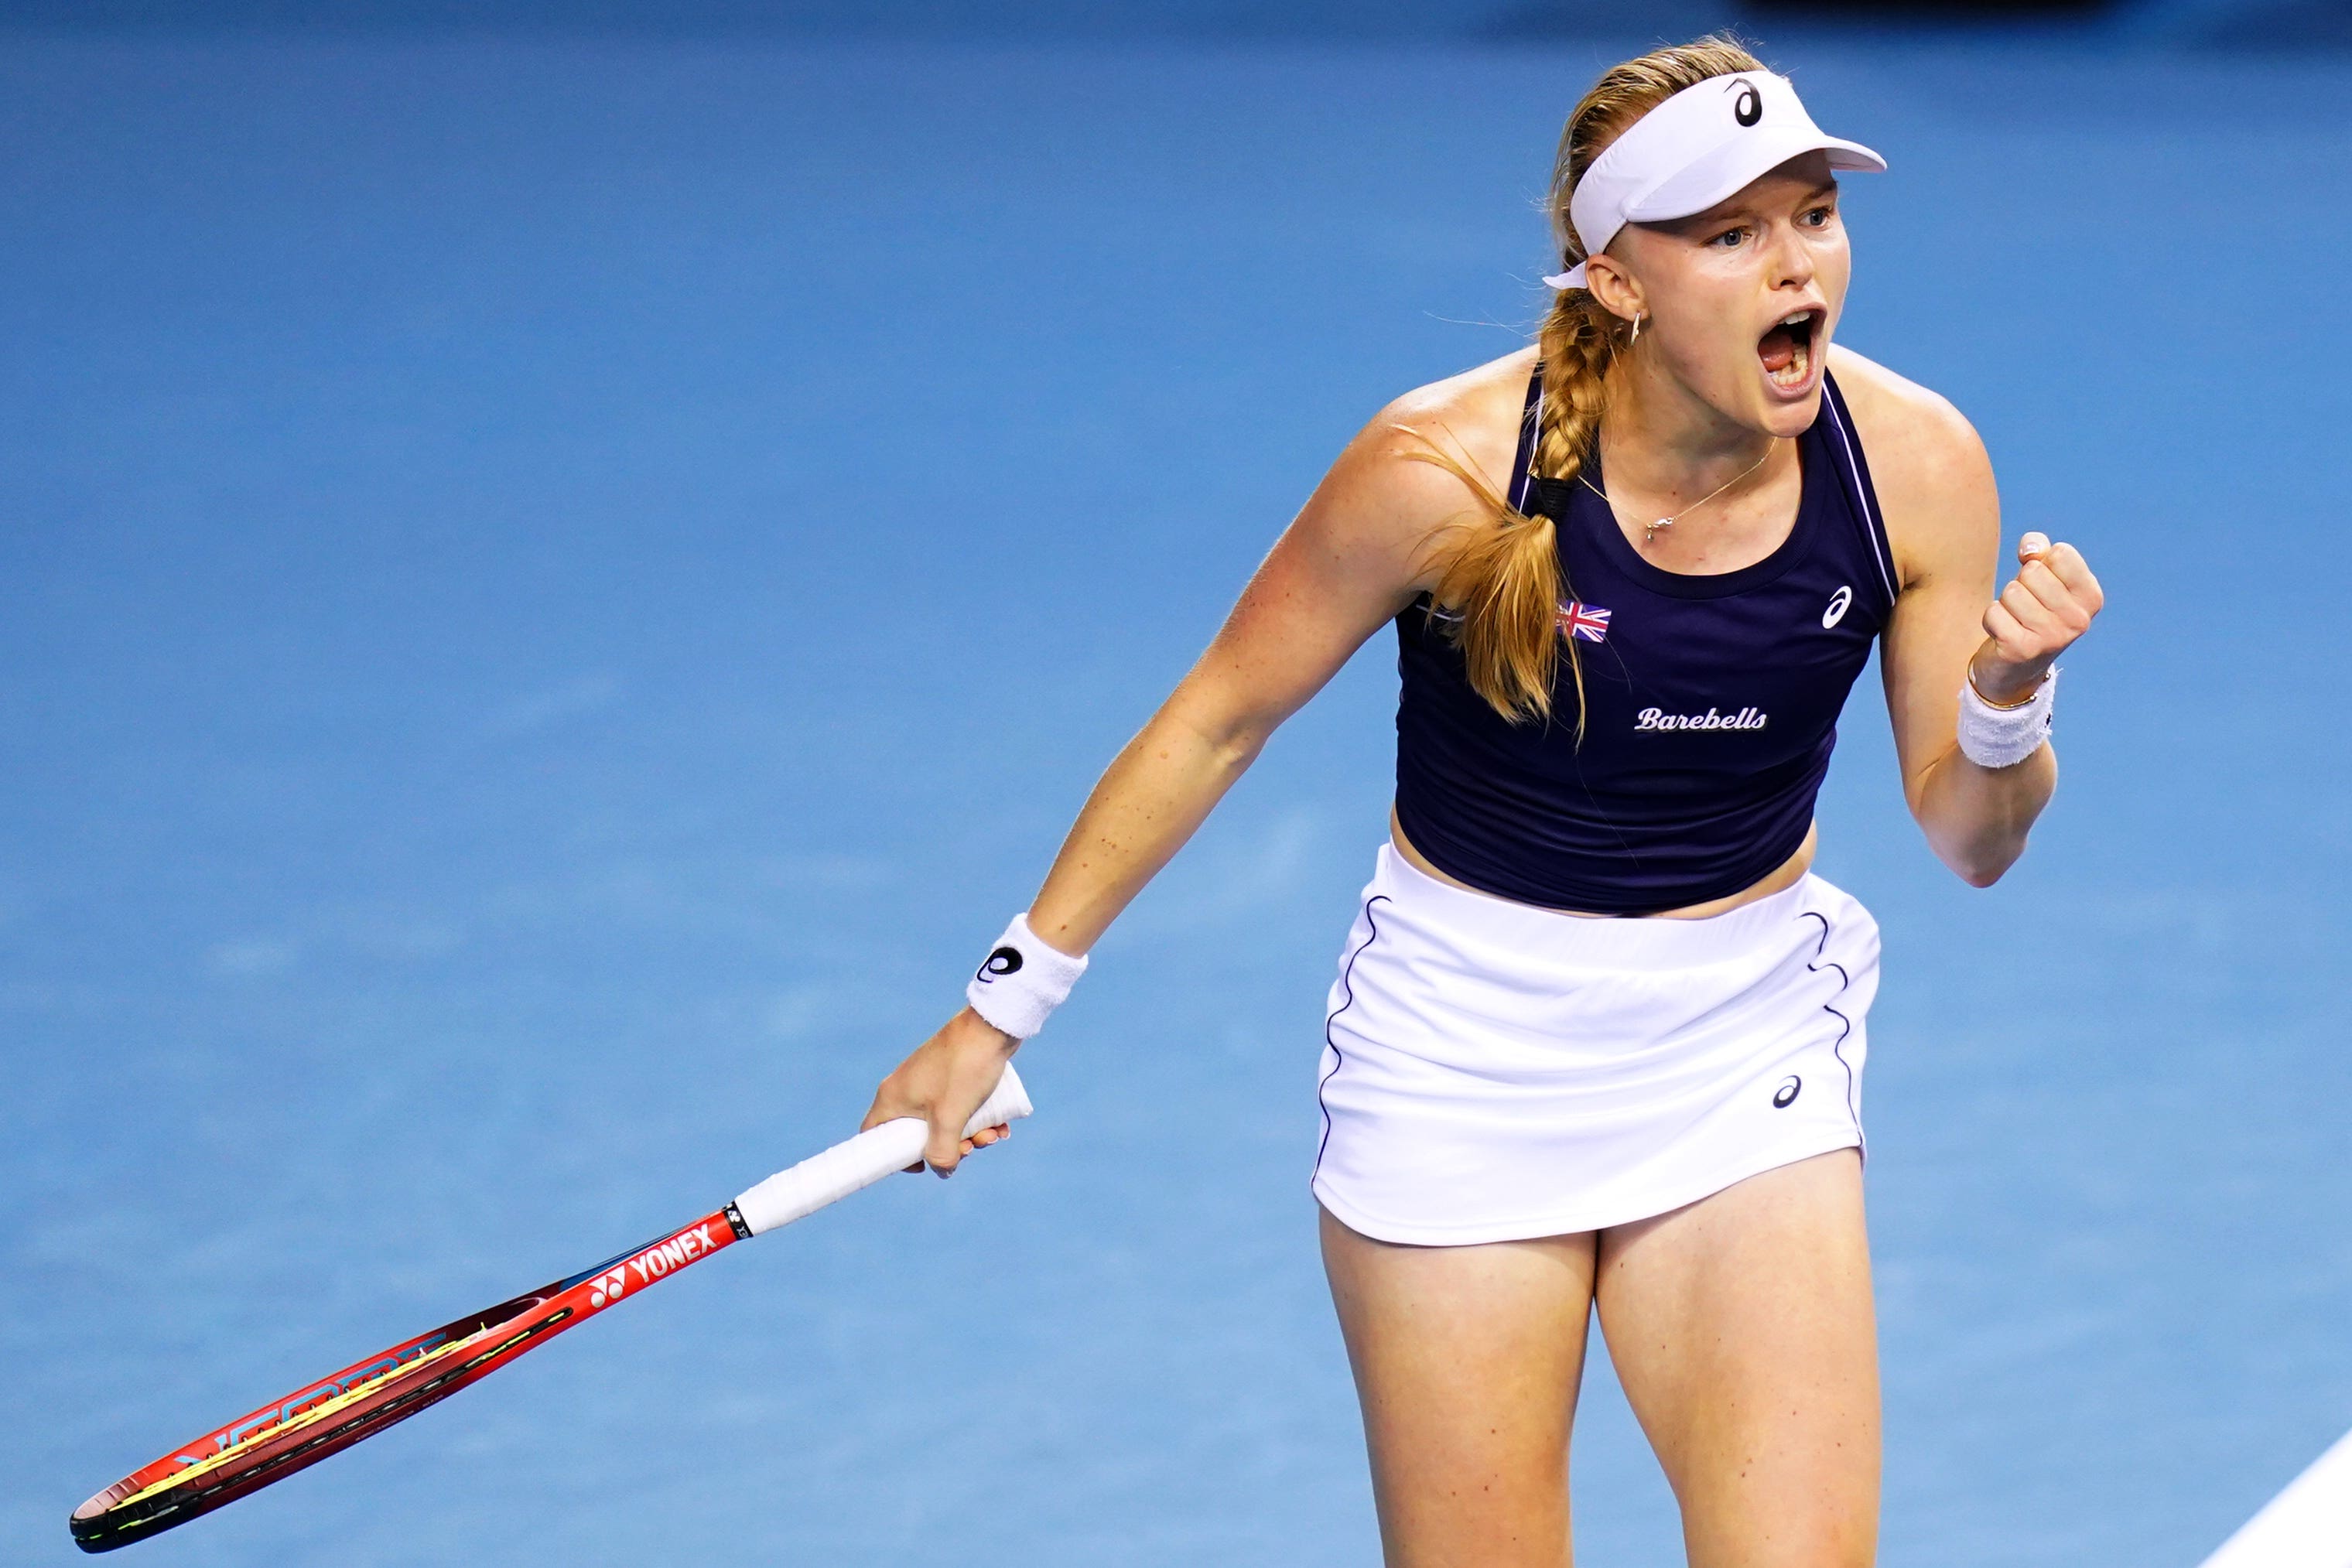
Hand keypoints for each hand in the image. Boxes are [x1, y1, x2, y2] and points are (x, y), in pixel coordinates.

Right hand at [863, 1006, 1017, 1175]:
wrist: (991, 1027)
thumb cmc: (963, 1070)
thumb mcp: (950, 1119)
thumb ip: (941, 1152)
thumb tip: (943, 1172)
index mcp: (893, 1098)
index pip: (875, 1135)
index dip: (892, 1156)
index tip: (921, 1165)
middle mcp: (906, 1089)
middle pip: (918, 1134)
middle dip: (948, 1147)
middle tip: (970, 1148)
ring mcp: (930, 1081)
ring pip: (945, 1122)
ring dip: (970, 1135)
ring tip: (993, 1134)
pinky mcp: (952, 1075)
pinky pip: (960, 1107)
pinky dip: (978, 1120)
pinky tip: (1000, 1126)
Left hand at [1972, 530, 2103, 703]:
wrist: (2016, 665)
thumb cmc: (2032, 609)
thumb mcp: (2043, 576)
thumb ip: (2039, 550)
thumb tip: (2030, 549)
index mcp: (2091, 597)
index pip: (2061, 553)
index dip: (2041, 562)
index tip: (2041, 583)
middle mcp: (2078, 619)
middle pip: (2032, 571)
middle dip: (2021, 584)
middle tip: (2026, 606)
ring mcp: (2052, 637)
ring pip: (2011, 591)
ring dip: (2005, 603)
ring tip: (2016, 619)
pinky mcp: (2022, 649)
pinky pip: (1994, 612)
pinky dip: (1992, 618)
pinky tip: (2003, 632)